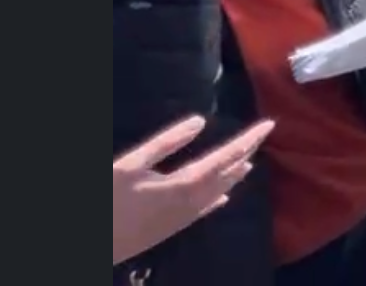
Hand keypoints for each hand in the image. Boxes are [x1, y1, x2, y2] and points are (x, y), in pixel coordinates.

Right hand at [114, 116, 274, 265]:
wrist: (96, 243)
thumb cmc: (107, 199)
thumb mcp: (131, 165)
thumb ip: (166, 143)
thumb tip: (200, 122)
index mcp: (185, 184)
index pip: (226, 158)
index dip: (248, 141)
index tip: (269, 125)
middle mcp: (192, 203)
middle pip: (226, 175)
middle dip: (244, 155)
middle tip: (260, 138)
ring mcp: (183, 218)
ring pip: (218, 194)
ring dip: (233, 177)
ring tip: (248, 164)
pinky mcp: (172, 228)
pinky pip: (205, 210)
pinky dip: (218, 200)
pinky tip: (224, 199)